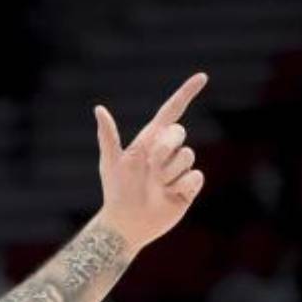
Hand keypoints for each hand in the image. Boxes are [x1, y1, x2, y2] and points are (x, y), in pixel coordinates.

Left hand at [94, 73, 207, 247]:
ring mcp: (179, 169)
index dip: (186, 93)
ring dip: (169, 173)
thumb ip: (108, 135)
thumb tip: (99, 108)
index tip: (203, 77)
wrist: (126, 224)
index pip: (171, 111)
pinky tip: (169, 196)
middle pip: (179, 133)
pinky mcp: (189, 186)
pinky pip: (196, 176)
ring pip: (188, 156)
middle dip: (165, 148)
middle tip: (149, 167)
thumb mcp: (112, 162)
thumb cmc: (116, 193)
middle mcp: (167, 151)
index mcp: (150, 140)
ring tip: (156, 186)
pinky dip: (182, 186)